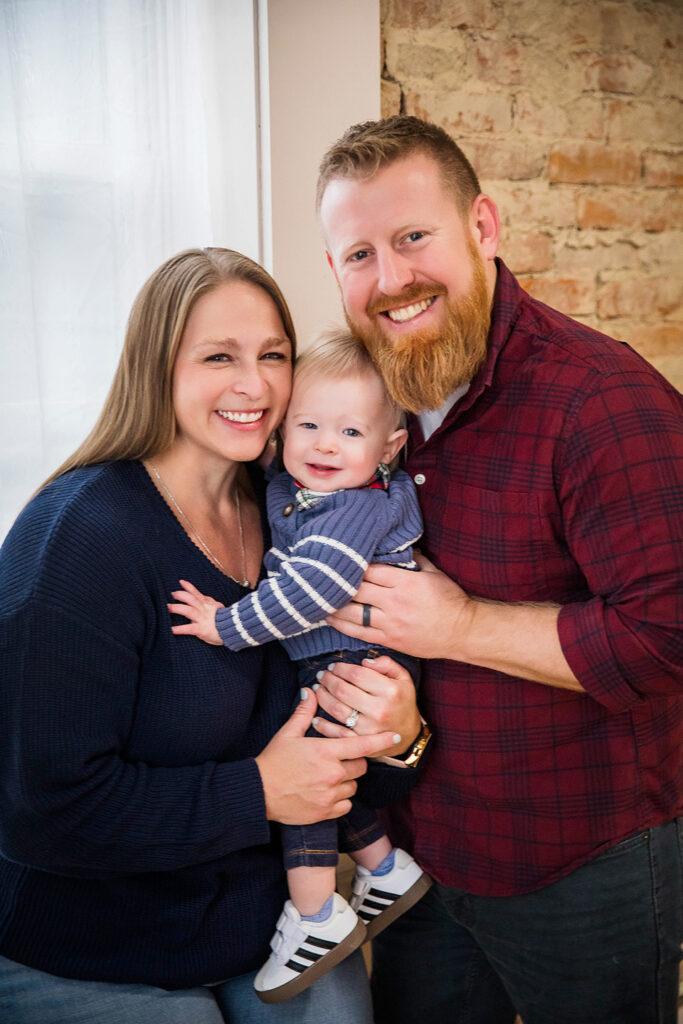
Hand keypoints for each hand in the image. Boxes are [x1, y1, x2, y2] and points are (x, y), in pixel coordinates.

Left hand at [168, 579, 223, 644]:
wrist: (235, 628)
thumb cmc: (227, 620)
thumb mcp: (218, 607)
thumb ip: (209, 602)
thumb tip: (204, 597)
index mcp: (207, 604)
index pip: (196, 593)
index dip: (188, 587)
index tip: (181, 582)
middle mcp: (203, 609)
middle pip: (190, 599)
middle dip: (180, 595)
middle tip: (171, 594)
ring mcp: (202, 618)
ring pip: (188, 610)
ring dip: (176, 608)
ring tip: (167, 607)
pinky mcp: (201, 629)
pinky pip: (189, 628)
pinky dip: (180, 629)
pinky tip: (172, 630)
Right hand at [255, 690, 401, 823]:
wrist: (258, 793)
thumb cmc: (273, 761)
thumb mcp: (287, 733)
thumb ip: (304, 712)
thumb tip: (310, 690)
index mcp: (326, 751)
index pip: (361, 744)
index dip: (381, 740)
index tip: (394, 735)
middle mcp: (332, 774)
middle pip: (361, 766)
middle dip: (354, 761)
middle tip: (339, 758)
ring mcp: (330, 795)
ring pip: (354, 785)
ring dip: (347, 780)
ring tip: (328, 776)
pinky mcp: (326, 812)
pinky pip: (346, 804)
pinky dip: (341, 799)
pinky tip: (326, 792)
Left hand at [312, 656, 420, 756]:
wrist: (408, 736)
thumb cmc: (403, 702)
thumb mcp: (403, 678)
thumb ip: (387, 664)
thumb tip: (364, 661)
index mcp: (390, 691)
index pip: (357, 674)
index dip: (341, 668)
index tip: (333, 666)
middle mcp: (379, 710)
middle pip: (343, 691)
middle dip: (328, 680)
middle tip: (322, 675)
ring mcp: (369, 728)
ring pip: (336, 709)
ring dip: (322, 697)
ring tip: (318, 689)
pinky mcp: (361, 742)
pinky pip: (337, 733)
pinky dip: (323, 725)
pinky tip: (315, 716)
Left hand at [326, 553, 472, 660]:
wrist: (463, 632)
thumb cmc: (451, 600)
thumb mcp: (434, 573)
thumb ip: (413, 559)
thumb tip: (395, 546)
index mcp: (406, 582)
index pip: (370, 570)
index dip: (352, 565)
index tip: (338, 560)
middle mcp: (395, 603)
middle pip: (357, 590)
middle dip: (338, 583)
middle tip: (319, 577)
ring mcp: (391, 624)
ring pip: (353, 613)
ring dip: (333, 605)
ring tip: (316, 598)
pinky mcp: (389, 640)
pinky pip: (359, 633)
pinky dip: (341, 626)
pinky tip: (328, 619)